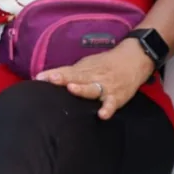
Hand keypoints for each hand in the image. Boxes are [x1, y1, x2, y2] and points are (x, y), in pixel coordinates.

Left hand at [36, 39, 155, 119]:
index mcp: (85, 69)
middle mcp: (94, 77)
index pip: (67, 71)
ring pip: (93, 89)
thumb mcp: (88, 64)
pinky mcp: (117, 97)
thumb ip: (70, 73)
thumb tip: (45, 78)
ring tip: (72, 89)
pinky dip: (108, 108)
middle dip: (64, 78)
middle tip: (51, 79)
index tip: (39, 77)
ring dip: (82, 89)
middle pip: (77, 77)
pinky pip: (112, 104)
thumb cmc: (106, 64)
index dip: (54, 74)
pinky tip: (102, 114)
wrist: (134, 59)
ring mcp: (105, 87)